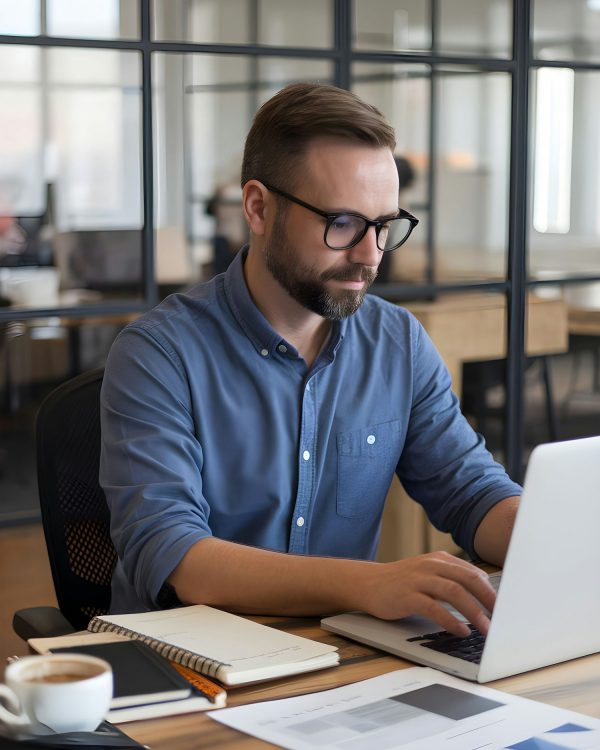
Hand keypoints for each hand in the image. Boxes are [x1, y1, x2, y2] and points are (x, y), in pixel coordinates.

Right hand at [359, 551, 494, 636]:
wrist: (368, 583)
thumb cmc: (402, 583)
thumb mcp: (429, 574)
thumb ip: (452, 580)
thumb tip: (485, 596)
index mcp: (440, 559)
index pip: (473, 573)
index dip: (492, 591)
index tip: (505, 609)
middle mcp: (431, 565)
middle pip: (468, 579)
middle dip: (489, 600)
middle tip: (502, 619)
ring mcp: (418, 579)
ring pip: (454, 592)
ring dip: (474, 612)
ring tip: (486, 629)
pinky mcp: (407, 595)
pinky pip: (434, 607)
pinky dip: (451, 620)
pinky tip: (460, 631)